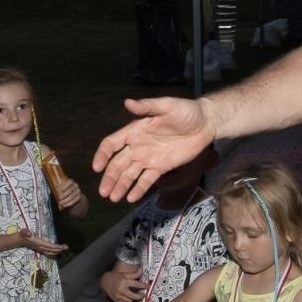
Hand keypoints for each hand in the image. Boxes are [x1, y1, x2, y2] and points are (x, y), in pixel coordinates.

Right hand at [18, 230, 67, 256]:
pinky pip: (49, 252)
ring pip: (51, 252)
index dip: (57, 247)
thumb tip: (29, 234)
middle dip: (59, 249)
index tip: (63, 247)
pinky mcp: (40, 249)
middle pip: (52, 250)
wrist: (19, 240)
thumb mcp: (24, 232)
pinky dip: (54, 251)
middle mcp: (41, 247)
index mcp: (39, 243)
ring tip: (64, 249)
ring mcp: (40, 249)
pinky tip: (57, 251)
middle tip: (67, 247)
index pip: (50, 246)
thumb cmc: (23, 235)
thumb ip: (26, 232)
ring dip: (57, 251)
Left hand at [54, 176, 84, 210]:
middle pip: (70, 190)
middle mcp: (75, 185)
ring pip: (72, 196)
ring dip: (66, 200)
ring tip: (61, 203)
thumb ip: (59, 190)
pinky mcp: (79, 197)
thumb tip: (55, 191)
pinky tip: (65, 205)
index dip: (66, 185)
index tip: (62, 190)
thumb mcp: (62, 189)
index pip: (70, 182)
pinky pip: (74, 200)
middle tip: (59, 198)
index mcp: (71, 181)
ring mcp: (78, 191)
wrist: (74, 195)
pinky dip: (69, 203)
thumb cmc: (65, 191)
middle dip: (64, 195)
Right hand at [92, 97, 215, 202]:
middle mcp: (137, 146)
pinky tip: (130, 199)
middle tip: (103, 192)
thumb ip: (147, 106)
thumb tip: (127, 102)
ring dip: (120, 186)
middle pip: (118, 164)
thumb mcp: (167, 105)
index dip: (103, 155)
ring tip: (113, 198)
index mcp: (135, 130)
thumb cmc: (185, 111)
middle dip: (109, 178)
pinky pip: (146, 180)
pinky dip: (138, 189)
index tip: (97, 168)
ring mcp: (148, 158)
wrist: (205, 123)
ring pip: (130, 174)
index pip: (112, 144)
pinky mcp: (161, 167)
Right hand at [100, 268, 148, 301]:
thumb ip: (134, 274)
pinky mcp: (116, 300)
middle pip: (134, 296)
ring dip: (133, 299)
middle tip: (143, 295)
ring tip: (135, 296)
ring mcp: (118, 295)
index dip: (144, 286)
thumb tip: (142, 269)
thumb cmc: (116, 277)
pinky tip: (128, 298)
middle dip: (141, 296)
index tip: (148, 286)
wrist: (105, 281)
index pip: (137, 285)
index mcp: (125, 281)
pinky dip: (127, 301)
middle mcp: (122, 289)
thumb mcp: (125, 274)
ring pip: (130, 301)